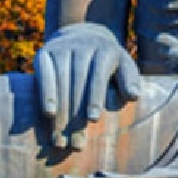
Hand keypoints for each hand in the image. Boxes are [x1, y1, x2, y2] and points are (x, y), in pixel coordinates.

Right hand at [33, 23, 144, 150]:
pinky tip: (48, 115)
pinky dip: (45, 95)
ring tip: (61, 139)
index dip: (95, 98)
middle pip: (77, 83)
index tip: (93, 120)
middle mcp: (81, 46)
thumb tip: (134, 96)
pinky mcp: (44, 53)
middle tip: (76, 142)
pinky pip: (43, 76)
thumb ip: (130, 81)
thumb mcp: (125, 66)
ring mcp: (61, 49)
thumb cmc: (108, 62)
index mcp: (105, 50)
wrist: (83, 35)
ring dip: (60, 113)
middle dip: (76, 114)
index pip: (98, 76)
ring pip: (59, 82)